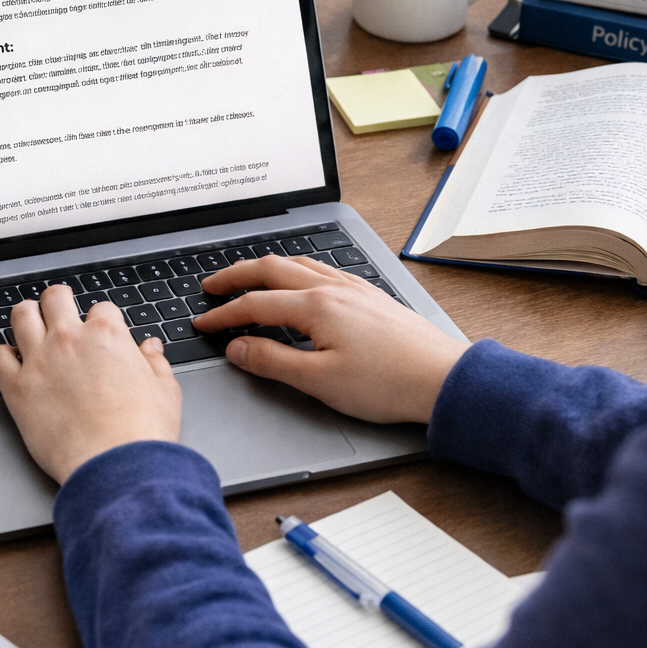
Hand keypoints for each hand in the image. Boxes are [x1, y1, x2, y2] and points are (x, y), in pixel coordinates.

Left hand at [0, 284, 181, 483]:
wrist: (116, 466)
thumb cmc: (142, 432)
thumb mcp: (165, 391)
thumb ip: (155, 363)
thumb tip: (150, 347)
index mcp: (107, 336)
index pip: (101, 309)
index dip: (102, 321)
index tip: (101, 334)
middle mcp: (70, 340)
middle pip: (54, 298)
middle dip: (59, 302)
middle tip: (60, 313)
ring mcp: (40, 361)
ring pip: (21, 316)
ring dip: (27, 317)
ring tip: (31, 326)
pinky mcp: (17, 389)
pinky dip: (2, 356)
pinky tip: (12, 362)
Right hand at [194, 256, 467, 423]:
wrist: (442, 378)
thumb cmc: (388, 383)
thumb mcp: (319, 381)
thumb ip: (273, 361)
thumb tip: (238, 348)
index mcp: (316, 306)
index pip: (255, 304)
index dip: (223, 314)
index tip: (203, 323)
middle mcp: (333, 288)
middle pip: (272, 269)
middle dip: (236, 276)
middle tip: (211, 285)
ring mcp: (354, 288)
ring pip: (299, 264)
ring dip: (266, 268)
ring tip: (248, 277)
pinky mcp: (370, 295)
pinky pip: (323, 269)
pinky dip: (296, 270)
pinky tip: (300, 281)